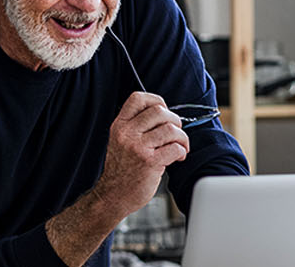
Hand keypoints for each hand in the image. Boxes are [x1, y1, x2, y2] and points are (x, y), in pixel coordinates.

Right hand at [93, 92, 190, 215]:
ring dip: (182, 138)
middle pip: (160, 111)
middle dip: (175, 121)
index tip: (164, 111)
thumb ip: (135, 127)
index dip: (156, 101)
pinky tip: (176, 158)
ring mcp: (137, 147)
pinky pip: (175, 148)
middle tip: (175, 134)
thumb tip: (164, 116)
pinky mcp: (149, 162)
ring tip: (179, 147)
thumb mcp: (119, 142)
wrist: (112, 195)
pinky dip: (181, 152)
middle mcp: (126, 134)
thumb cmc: (120, 170)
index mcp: (119, 126)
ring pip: (171, 129)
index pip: (138, 99)